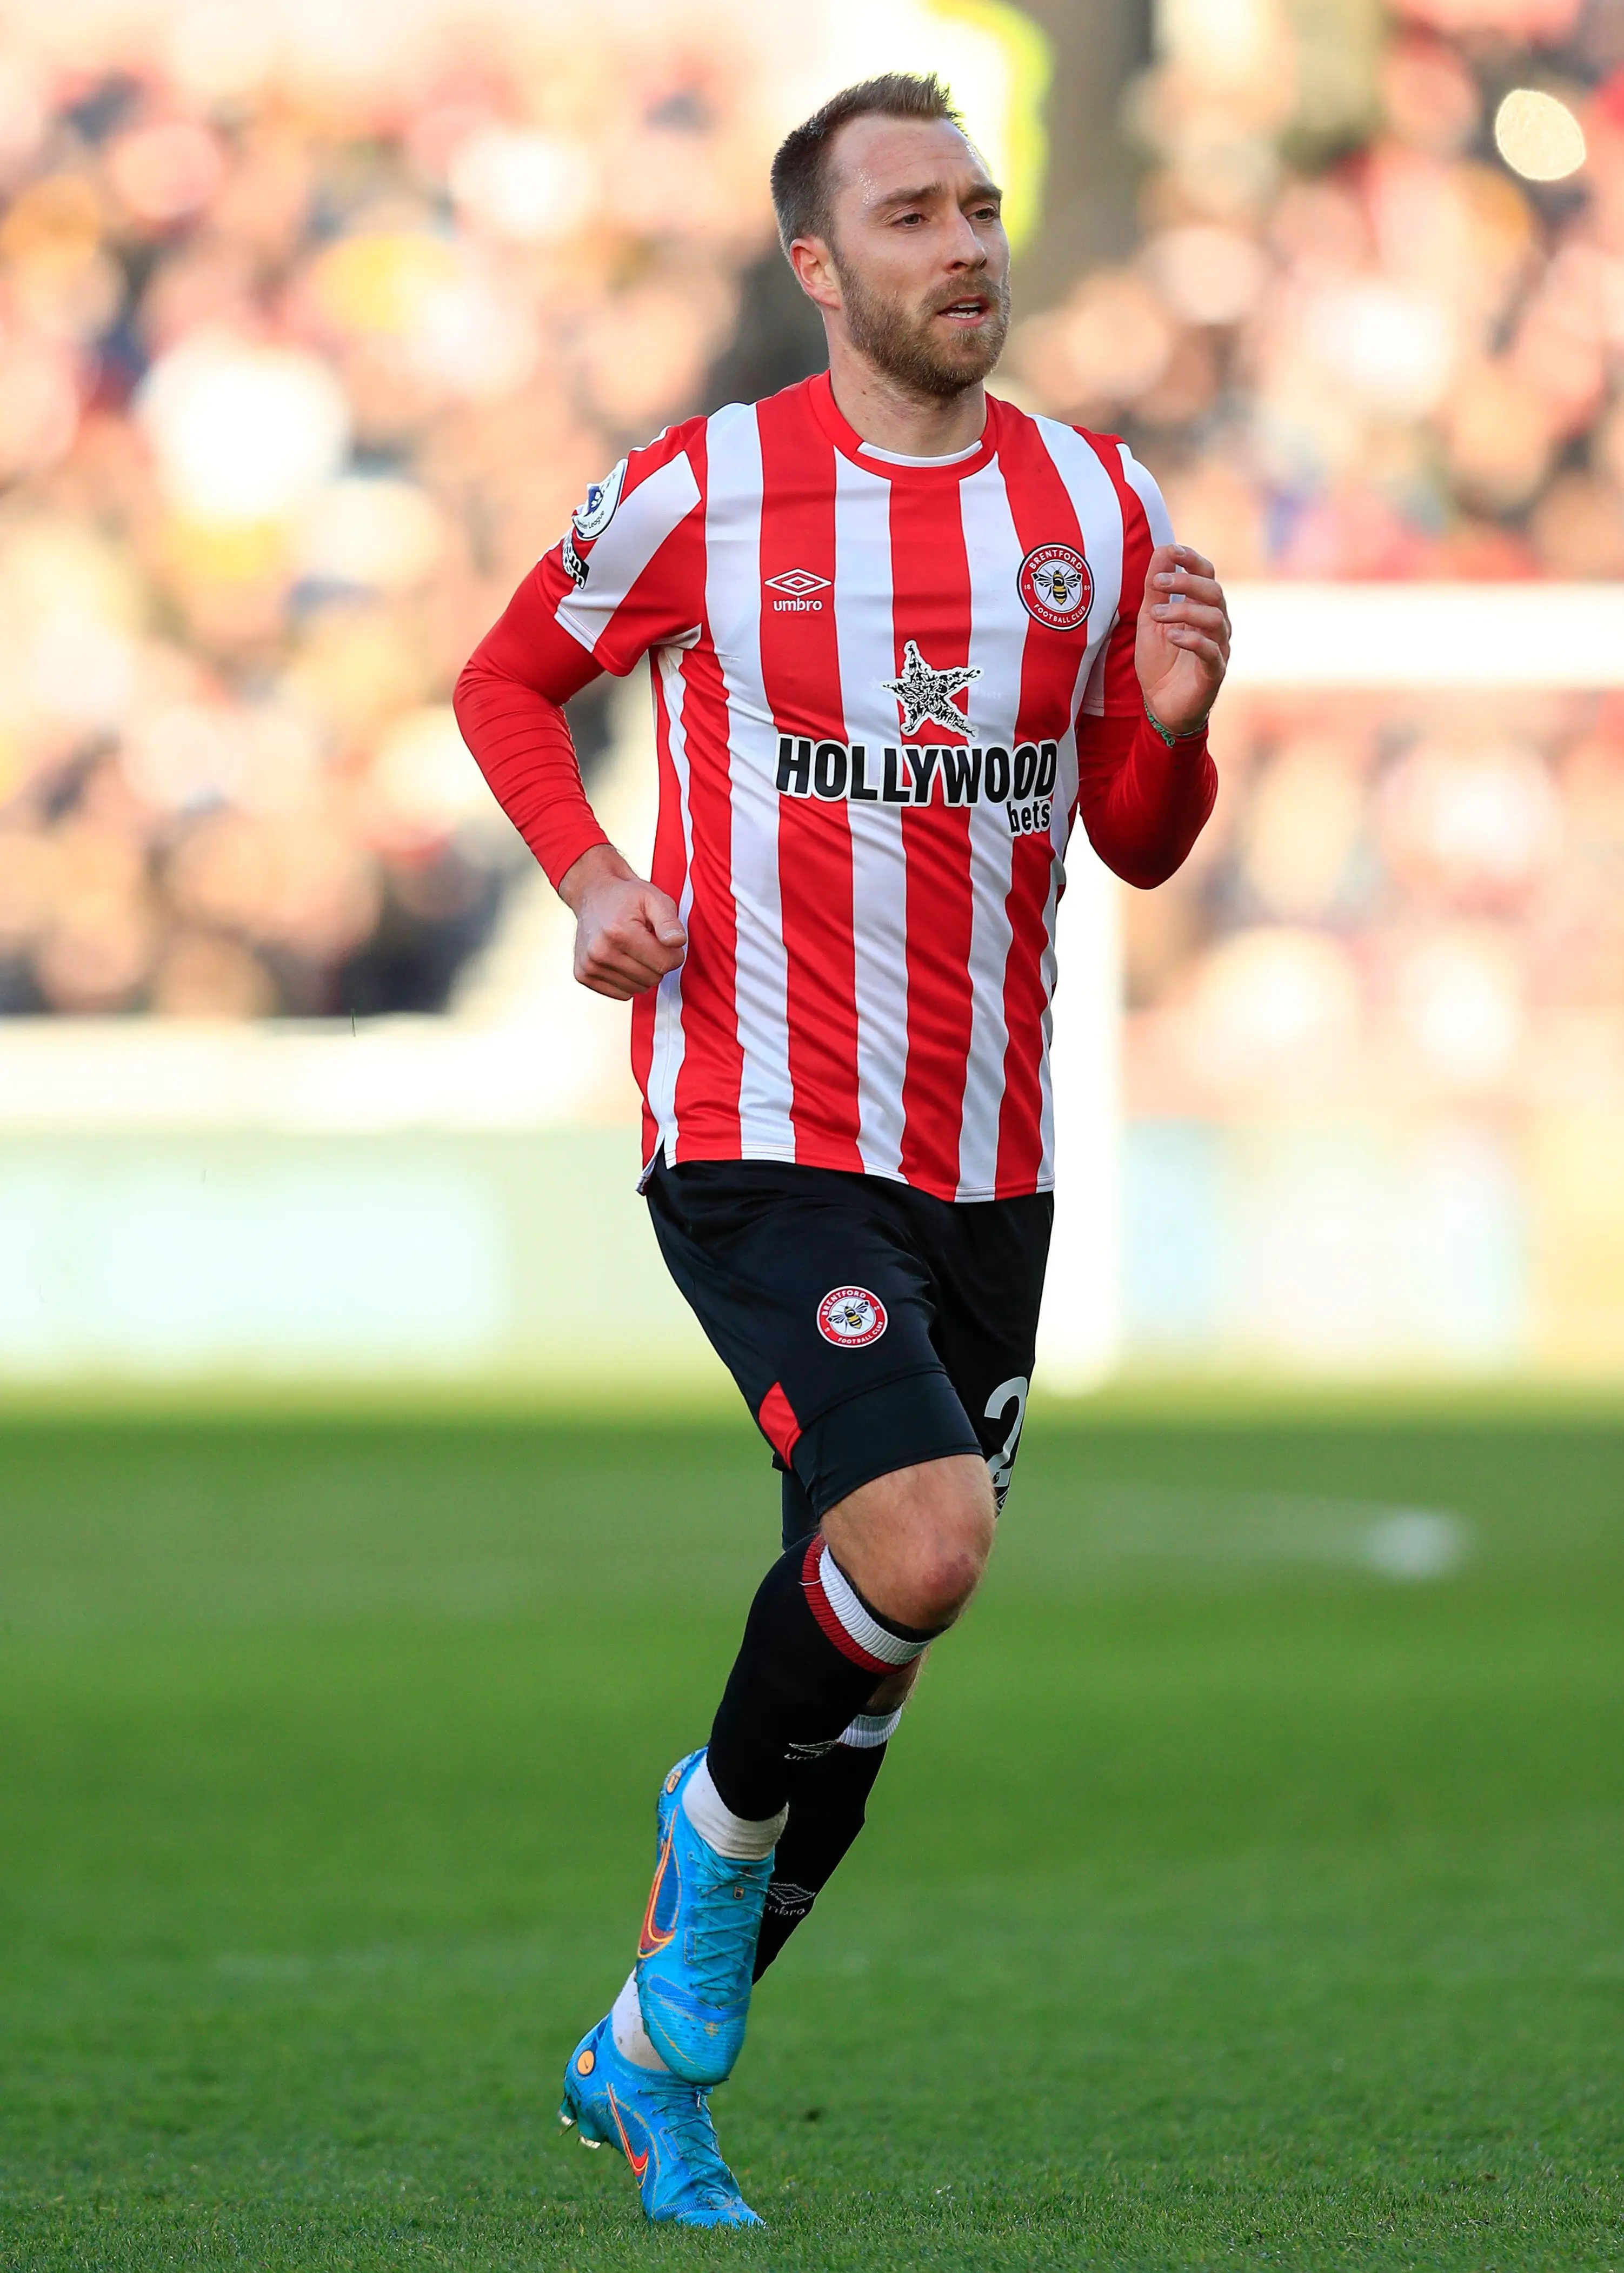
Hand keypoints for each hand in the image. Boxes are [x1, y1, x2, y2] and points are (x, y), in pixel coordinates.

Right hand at [559, 844, 685, 1000]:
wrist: (591, 894)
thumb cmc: (626, 897)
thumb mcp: (653, 898)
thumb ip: (669, 921)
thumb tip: (676, 942)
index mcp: (619, 932)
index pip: (665, 963)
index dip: (674, 953)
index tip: (664, 939)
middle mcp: (601, 952)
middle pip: (653, 978)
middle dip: (657, 962)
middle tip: (647, 942)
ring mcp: (590, 966)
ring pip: (638, 989)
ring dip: (642, 972)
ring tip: (633, 949)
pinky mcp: (584, 976)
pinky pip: (622, 994)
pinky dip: (627, 980)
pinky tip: (621, 958)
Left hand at [1136, 543, 1229, 735]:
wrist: (1161, 707)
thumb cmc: (1159, 662)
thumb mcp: (1150, 620)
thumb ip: (1155, 588)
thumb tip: (1162, 549)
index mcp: (1201, 608)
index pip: (1207, 574)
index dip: (1193, 560)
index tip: (1172, 550)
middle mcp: (1216, 625)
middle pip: (1214, 591)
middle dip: (1186, 582)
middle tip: (1158, 583)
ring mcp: (1218, 648)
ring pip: (1214, 618)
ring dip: (1184, 610)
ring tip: (1157, 615)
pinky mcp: (1214, 672)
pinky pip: (1212, 651)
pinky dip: (1193, 640)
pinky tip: (1173, 636)